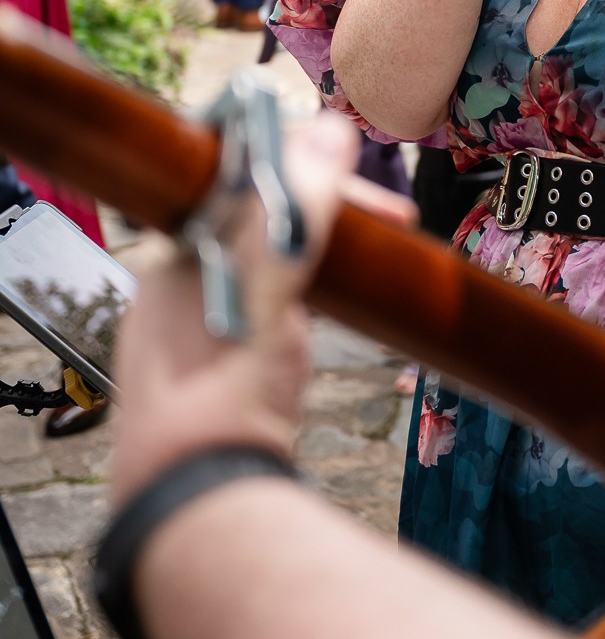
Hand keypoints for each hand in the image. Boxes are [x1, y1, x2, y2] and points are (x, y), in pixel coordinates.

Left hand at [111, 116, 414, 507]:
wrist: (197, 509)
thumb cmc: (223, 392)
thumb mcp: (268, 282)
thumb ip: (295, 205)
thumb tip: (330, 129)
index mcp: (174, 258)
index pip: (248, 187)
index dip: (316, 179)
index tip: (376, 197)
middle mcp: (175, 293)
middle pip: (259, 227)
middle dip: (328, 218)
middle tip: (395, 225)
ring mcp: (193, 339)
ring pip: (265, 271)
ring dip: (323, 257)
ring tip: (377, 263)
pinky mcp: (218, 381)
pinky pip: (266, 313)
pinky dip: (308, 299)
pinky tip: (335, 314)